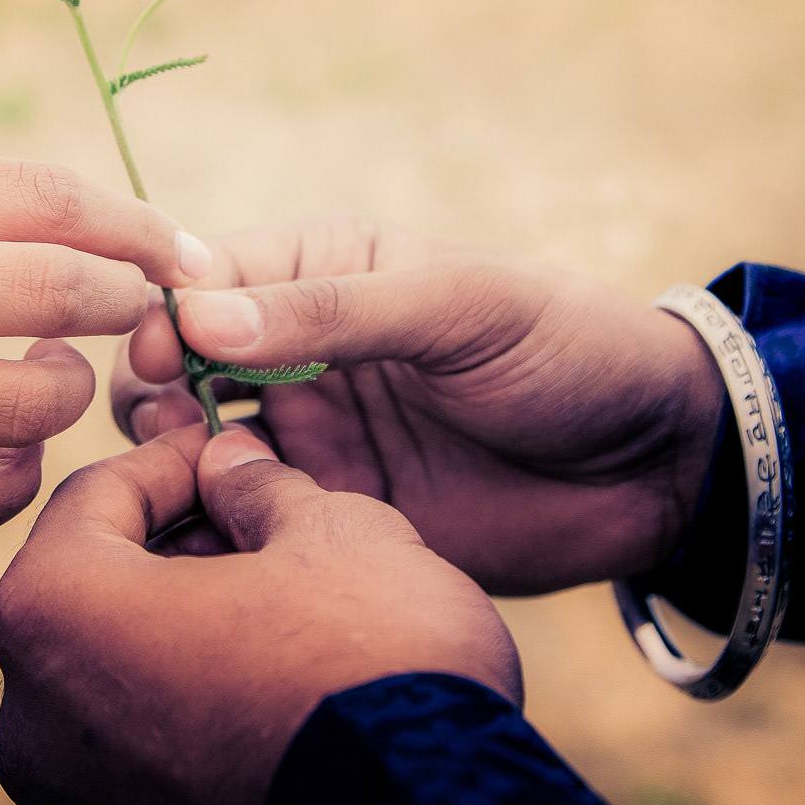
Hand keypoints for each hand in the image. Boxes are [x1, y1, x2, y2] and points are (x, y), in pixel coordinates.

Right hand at [0, 147, 209, 544]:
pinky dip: (10, 487)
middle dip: (129, 310)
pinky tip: (1, 462)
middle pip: (57, 293)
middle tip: (141, 320)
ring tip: (48, 385)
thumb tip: (54, 200)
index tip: (183, 256)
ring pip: (25, 410)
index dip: (140, 227)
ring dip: (67, 401)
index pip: (46, 197)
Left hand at [0, 426, 518, 804]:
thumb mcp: (329, 532)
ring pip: (116, 664)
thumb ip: (257, 487)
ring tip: (279, 595)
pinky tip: (273, 673)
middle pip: (94, 585)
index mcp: (54, 612)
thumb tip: (231, 466)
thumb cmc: (370, 663)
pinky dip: (190, 692)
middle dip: (176, 541)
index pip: (95, 496)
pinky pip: (139, 737)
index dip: (174, 459)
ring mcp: (72, 789)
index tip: (232, 452)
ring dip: (186, 617)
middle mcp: (32, 712)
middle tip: (259, 519)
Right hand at [114, 213, 726, 593]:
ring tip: (188, 481)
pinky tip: (210, 536)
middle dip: (151, 386)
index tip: (152, 353)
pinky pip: (244, 514)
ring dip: (171, 455)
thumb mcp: (458, 306)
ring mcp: (309, 433)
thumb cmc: (566, 349)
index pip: (207, 274)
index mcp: (323, 268)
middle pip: (179, 359)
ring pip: (194, 440)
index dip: (164, 309)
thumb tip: (196, 313)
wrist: (653, 466)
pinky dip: (211, 522)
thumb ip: (333, 311)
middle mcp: (298, 349)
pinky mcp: (329, 511)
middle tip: (169, 427)